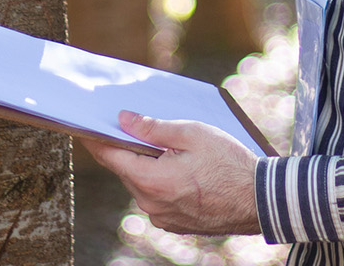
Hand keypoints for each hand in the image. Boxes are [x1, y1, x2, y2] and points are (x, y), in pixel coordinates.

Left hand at [84, 111, 261, 236]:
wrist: (260, 200)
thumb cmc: (230, 163)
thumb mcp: (192, 134)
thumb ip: (154, 128)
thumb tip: (124, 120)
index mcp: (151, 180)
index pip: (110, 156)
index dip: (95, 138)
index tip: (83, 125)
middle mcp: (151, 203)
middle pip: (126, 169)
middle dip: (127, 148)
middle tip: (130, 126)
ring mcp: (163, 217)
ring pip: (143, 184)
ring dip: (147, 166)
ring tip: (167, 148)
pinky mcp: (175, 223)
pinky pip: (158, 198)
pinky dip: (161, 182)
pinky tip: (180, 170)